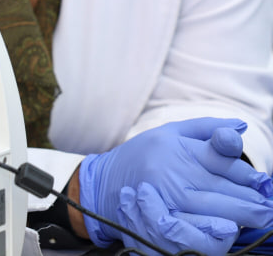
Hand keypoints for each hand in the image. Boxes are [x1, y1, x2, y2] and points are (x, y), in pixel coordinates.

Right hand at [79, 118, 272, 253]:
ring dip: (238, 216)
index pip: (220, 159)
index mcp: (174, 146)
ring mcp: (162, 196)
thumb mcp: (170, 132)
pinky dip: (212, 232)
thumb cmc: (142, 156)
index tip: (264, 184)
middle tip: (270, 208)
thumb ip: (206, 128)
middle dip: (250, 199)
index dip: (247, 175)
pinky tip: (228, 231)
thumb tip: (241, 126)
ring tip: (260, 218)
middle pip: (219, 186)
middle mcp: (169, 171)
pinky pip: (189, 228)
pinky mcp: (156, 219)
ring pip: (209, 208)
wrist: (102, 184)